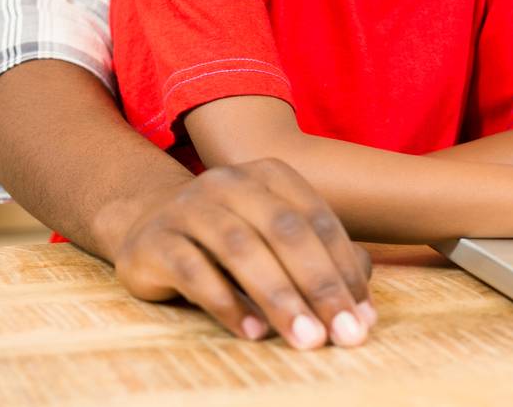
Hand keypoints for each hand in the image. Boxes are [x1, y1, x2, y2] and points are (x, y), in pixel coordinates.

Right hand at [107, 158, 375, 348]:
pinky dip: (226, 302)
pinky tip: (253, 332)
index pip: (317, 221)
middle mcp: (230, 182)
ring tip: (306, 338)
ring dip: (279, 296)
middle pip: (284, 230)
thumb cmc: (228, 241)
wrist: (148, 229)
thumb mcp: (275, 241)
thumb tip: (361, 299)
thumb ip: (321, 259)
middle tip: (343, 333)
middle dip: (319, 285)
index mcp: (269, 175)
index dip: (344, 270)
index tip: (364, 318)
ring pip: (240, 247)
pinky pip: (193, 270)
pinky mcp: (154, 241)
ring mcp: (188, 207)